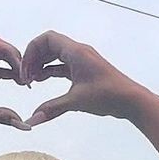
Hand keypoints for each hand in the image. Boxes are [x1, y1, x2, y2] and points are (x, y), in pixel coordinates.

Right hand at [21, 31, 142, 126]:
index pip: (46, 39)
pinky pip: (64, 65)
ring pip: (56, 56)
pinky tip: (44, 81)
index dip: (31, 52)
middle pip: (49, 46)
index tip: (26, 71)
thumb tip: (31, 120)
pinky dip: (52, 71)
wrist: (132, 100)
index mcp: (76, 52)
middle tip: (27, 78)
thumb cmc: (108, 95)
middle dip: (34, 59)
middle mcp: (79, 52)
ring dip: (42, 65)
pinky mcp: (86, 70)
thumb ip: (52, 109)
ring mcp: (83, 61)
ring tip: (32, 81)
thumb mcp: (77, 102)